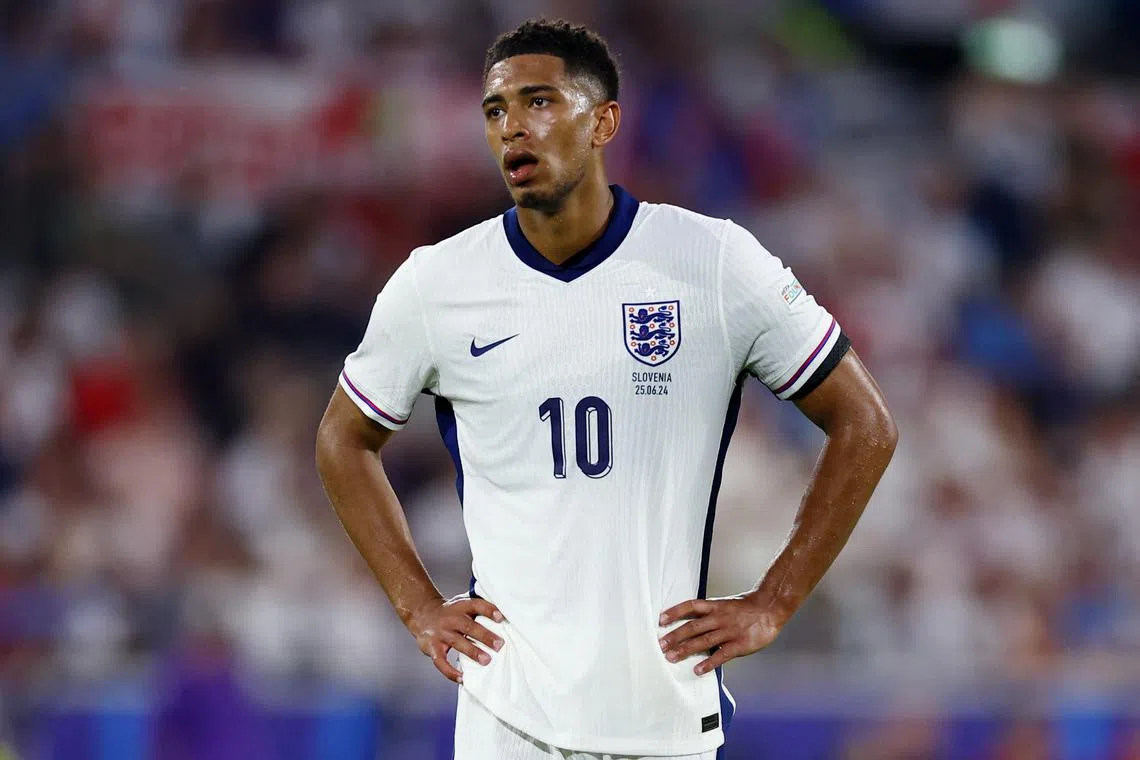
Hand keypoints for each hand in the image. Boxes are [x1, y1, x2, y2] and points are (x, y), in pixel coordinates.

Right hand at [406, 595, 504, 683]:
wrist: (422, 614)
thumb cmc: (451, 612)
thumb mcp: (462, 604)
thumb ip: (478, 609)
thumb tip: (505, 616)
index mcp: (460, 606)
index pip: (476, 605)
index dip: (488, 610)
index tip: (501, 617)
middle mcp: (450, 618)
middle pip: (468, 626)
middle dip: (484, 636)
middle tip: (499, 645)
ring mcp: (440, 633)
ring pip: (457, 642)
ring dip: (472, 652)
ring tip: (486, 661)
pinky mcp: (432, 648)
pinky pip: (441, 662)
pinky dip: (450, 672)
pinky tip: (462, 678)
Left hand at [658, 595, 785, 674]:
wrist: (770, 608)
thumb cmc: (746, 608)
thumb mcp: (725, 605)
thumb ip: (710, 614)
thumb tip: (691, 622)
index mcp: (715, 606)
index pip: (691, 606)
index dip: (675, 612)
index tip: (660, 620)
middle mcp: (719, 618)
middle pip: (693, 626)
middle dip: (675, 636)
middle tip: (660, 645)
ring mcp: (729, 631)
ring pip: (703, 640)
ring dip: (686, 649)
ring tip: (671, 658)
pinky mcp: (739, 644)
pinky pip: (721, 655)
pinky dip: (709, 663)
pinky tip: (698, 670)